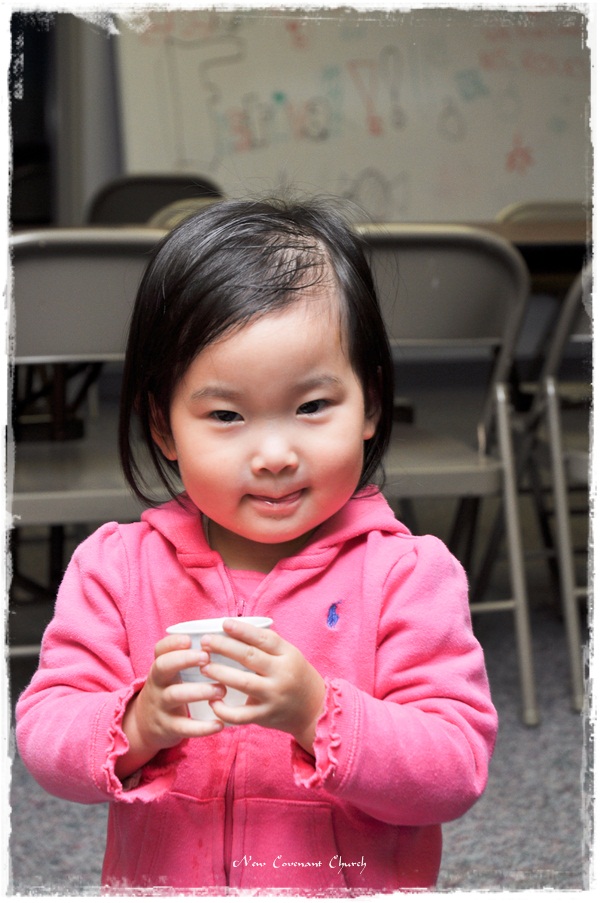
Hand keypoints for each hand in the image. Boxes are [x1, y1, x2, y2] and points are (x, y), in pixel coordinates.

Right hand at [116, 634, 225, 779]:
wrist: (144, 726)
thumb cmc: (168, 691)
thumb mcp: (170, 674)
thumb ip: (187, 659)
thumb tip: (221, 639)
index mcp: (160, 668)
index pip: (160, 650)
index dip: (172, 643)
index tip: (189, 639)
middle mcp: (157, 684)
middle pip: (162, 667)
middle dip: (184, 660)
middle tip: (207, 657)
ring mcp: (161, 706)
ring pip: (175, 695)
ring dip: (200, 691)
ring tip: (222, 690)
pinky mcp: (168, 728)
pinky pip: (184, 727)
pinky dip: (202, 727)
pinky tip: (219, 723)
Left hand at [199, 619, 325, 753]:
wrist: (314, 709)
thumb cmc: (295, 676)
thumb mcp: (289, 655)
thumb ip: (267, 645)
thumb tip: (233, 629)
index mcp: (288, 654)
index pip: (264, 638)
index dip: (243, 630)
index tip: (225, 623)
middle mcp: (281, 674)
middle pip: (249, 657)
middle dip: (224, 647)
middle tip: (205, 641)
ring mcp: (273, 696)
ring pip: (243, 683)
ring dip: (220, 673)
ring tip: (203, 666)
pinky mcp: (265, 716)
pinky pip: (241, 715)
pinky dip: (224, 710)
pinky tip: (212, 702)